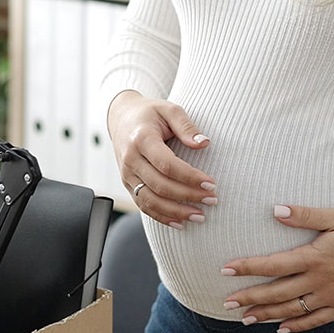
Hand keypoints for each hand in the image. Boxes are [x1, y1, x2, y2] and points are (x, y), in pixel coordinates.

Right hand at [107, 90, 217, 227]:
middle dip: (188, 196)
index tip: (211, 184)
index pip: (167, 165)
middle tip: (212, 200)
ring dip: (176, 212)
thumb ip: (186, 126)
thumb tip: (204, 143)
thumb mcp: (169, 109)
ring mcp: (127, 174)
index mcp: (141, 140)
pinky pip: (143, 205)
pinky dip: (161, 217)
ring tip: (200, 216)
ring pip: (150, 201)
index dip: (190, 177)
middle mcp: (131, 159)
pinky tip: (180, 223)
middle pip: (160, 186)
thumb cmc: (149, 114)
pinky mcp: (127, 184)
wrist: (121, 118)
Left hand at [220, 205, 333, 332]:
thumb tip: (277, 210)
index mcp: (314, 257)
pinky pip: (315, 321)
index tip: (226, 270)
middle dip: (249, 298)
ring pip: (291, 310)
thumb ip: (306, 215)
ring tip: (245, 320)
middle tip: (227, 303)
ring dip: (266, 315)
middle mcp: (317, 281)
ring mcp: (329, 297)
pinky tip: (281, 330)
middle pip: (276, 292)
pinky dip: (297, 327)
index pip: (272, 264)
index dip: (247, 268)